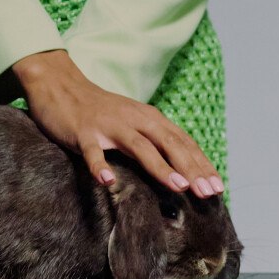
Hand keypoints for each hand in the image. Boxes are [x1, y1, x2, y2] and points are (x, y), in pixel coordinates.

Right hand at [10, 49, 225, 199]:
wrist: (60, 84)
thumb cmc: (101, 111)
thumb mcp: (133, 122)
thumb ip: (154, 142)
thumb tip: (181, 170)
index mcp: (149, 118)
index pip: (182, 143)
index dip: (201, 164)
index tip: (218, 188)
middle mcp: (134, 119)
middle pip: (169, 144)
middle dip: (190, 169)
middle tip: (208, 194)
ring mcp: (109, 125)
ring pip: (139, 146)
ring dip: (160, 166)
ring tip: (177, 187)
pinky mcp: (83, 132)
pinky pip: (92, 151)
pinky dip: (99, 165)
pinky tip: (106, 181)